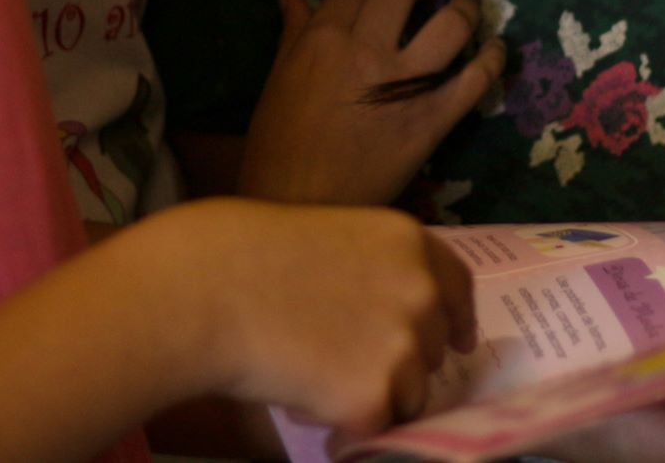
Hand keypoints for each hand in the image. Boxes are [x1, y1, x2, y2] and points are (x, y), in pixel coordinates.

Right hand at [162, 199, 476, 439]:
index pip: (459, 287)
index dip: (457, 318)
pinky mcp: (373, 398)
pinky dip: (340, 422)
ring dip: (371, 394)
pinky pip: (371, 426)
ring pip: (407, 395)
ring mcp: (402, 348)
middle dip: (402, 361)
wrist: (206, 288)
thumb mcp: (329, 237)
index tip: (458, 341)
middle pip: (434, 349)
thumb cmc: (244, 253)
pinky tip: (299, 395)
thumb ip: (373, 270)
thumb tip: (389, 319)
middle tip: (346, 360)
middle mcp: (421, 292)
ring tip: (309, 372)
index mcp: (408, 242)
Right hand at [238, 0, 505, 205]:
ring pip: (450, 24)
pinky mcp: (432, 120)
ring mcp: (405, 85)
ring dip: (463, 9)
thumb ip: (292, 35)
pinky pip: (474, 81)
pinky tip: (496, 49)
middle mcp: (366, 50)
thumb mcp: (277, 83)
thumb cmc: (277, 149)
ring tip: (464, 8)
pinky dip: (492, 60)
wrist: (300, 209)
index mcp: (322, 39)